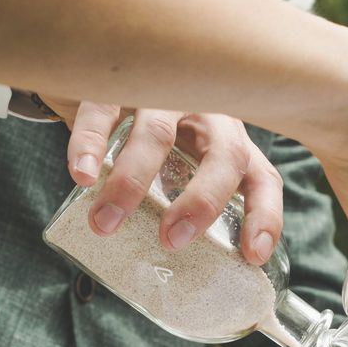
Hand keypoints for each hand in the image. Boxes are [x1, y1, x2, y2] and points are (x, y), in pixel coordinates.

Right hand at [40, 97, 282, 265]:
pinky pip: (105, 110)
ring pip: (158, 134)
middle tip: (172, 240)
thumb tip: (180, 270)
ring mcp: (168, 95)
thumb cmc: (166, 138)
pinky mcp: (120, 84)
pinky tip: (81, 175)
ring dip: (132, 182)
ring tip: (107, 223)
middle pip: (226, 154)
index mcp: (233, 144)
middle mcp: (211, 116)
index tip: (253, 255)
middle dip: (203, 201)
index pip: (263, 178)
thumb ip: (192, 205)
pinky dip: (90, 143)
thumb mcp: (191, 168)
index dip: (266, 216)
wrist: (121, 77)